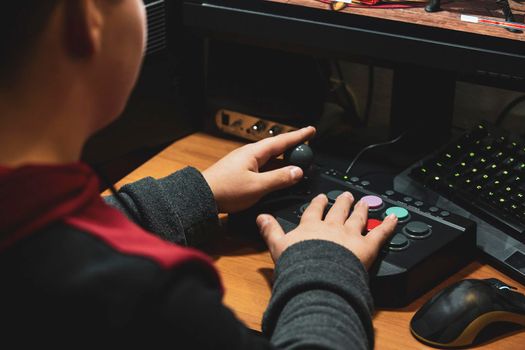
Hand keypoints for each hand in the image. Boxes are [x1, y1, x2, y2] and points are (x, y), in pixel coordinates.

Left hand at [202, 126, 315, 212]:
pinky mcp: (240, 172)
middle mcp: (249, 154)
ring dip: (284, 161)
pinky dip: (274, 169)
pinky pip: (263, 167)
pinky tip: (278, 177)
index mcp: (254, 153)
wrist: (201, 196)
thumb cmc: (225, 190)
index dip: (298, 136)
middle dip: (293, 148)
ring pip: (270, 159)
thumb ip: (279, 179)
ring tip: (297, 164)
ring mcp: (244, 162)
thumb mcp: (257, 186)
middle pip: (277, 148)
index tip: (311, 130)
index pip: (282, 140)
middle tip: (308, 148)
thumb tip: (297, 172)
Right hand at [256, 192, 397, 269]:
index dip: (318, 204)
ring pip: (357, 218)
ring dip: (361, 209)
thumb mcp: (277, 246)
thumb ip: (270, 230)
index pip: (314, 212)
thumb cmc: (298, 264)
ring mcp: (350, 235)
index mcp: (311, 227)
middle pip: (338, 211)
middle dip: (342, 202)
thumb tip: (261, 217)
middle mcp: (332, 227)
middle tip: (346, 196)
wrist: (317, 277)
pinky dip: (388, 225)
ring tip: (364, 203)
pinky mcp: (366, 246)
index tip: (321, 198)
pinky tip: (394, 218)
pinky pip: (380, 233)